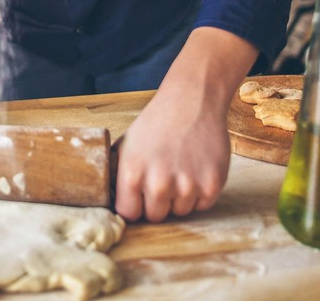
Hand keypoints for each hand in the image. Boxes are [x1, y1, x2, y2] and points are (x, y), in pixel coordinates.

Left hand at [113, 84, 231, 221]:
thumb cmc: (156, 123)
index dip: (135, 205)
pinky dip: (200, 192)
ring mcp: (187, 185)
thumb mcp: (126, 145)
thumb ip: (117, 174)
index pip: (129, 214)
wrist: (191, 101)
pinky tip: (195, 168)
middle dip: (157, 202)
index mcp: (132, 174)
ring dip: (180, 197)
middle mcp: (159, 183)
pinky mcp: (212, 184)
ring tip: (179, 168)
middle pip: (156, 217)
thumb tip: (108, 197)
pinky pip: (202, 205)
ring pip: (180, 212)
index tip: (140, 197)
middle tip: (162, 178)